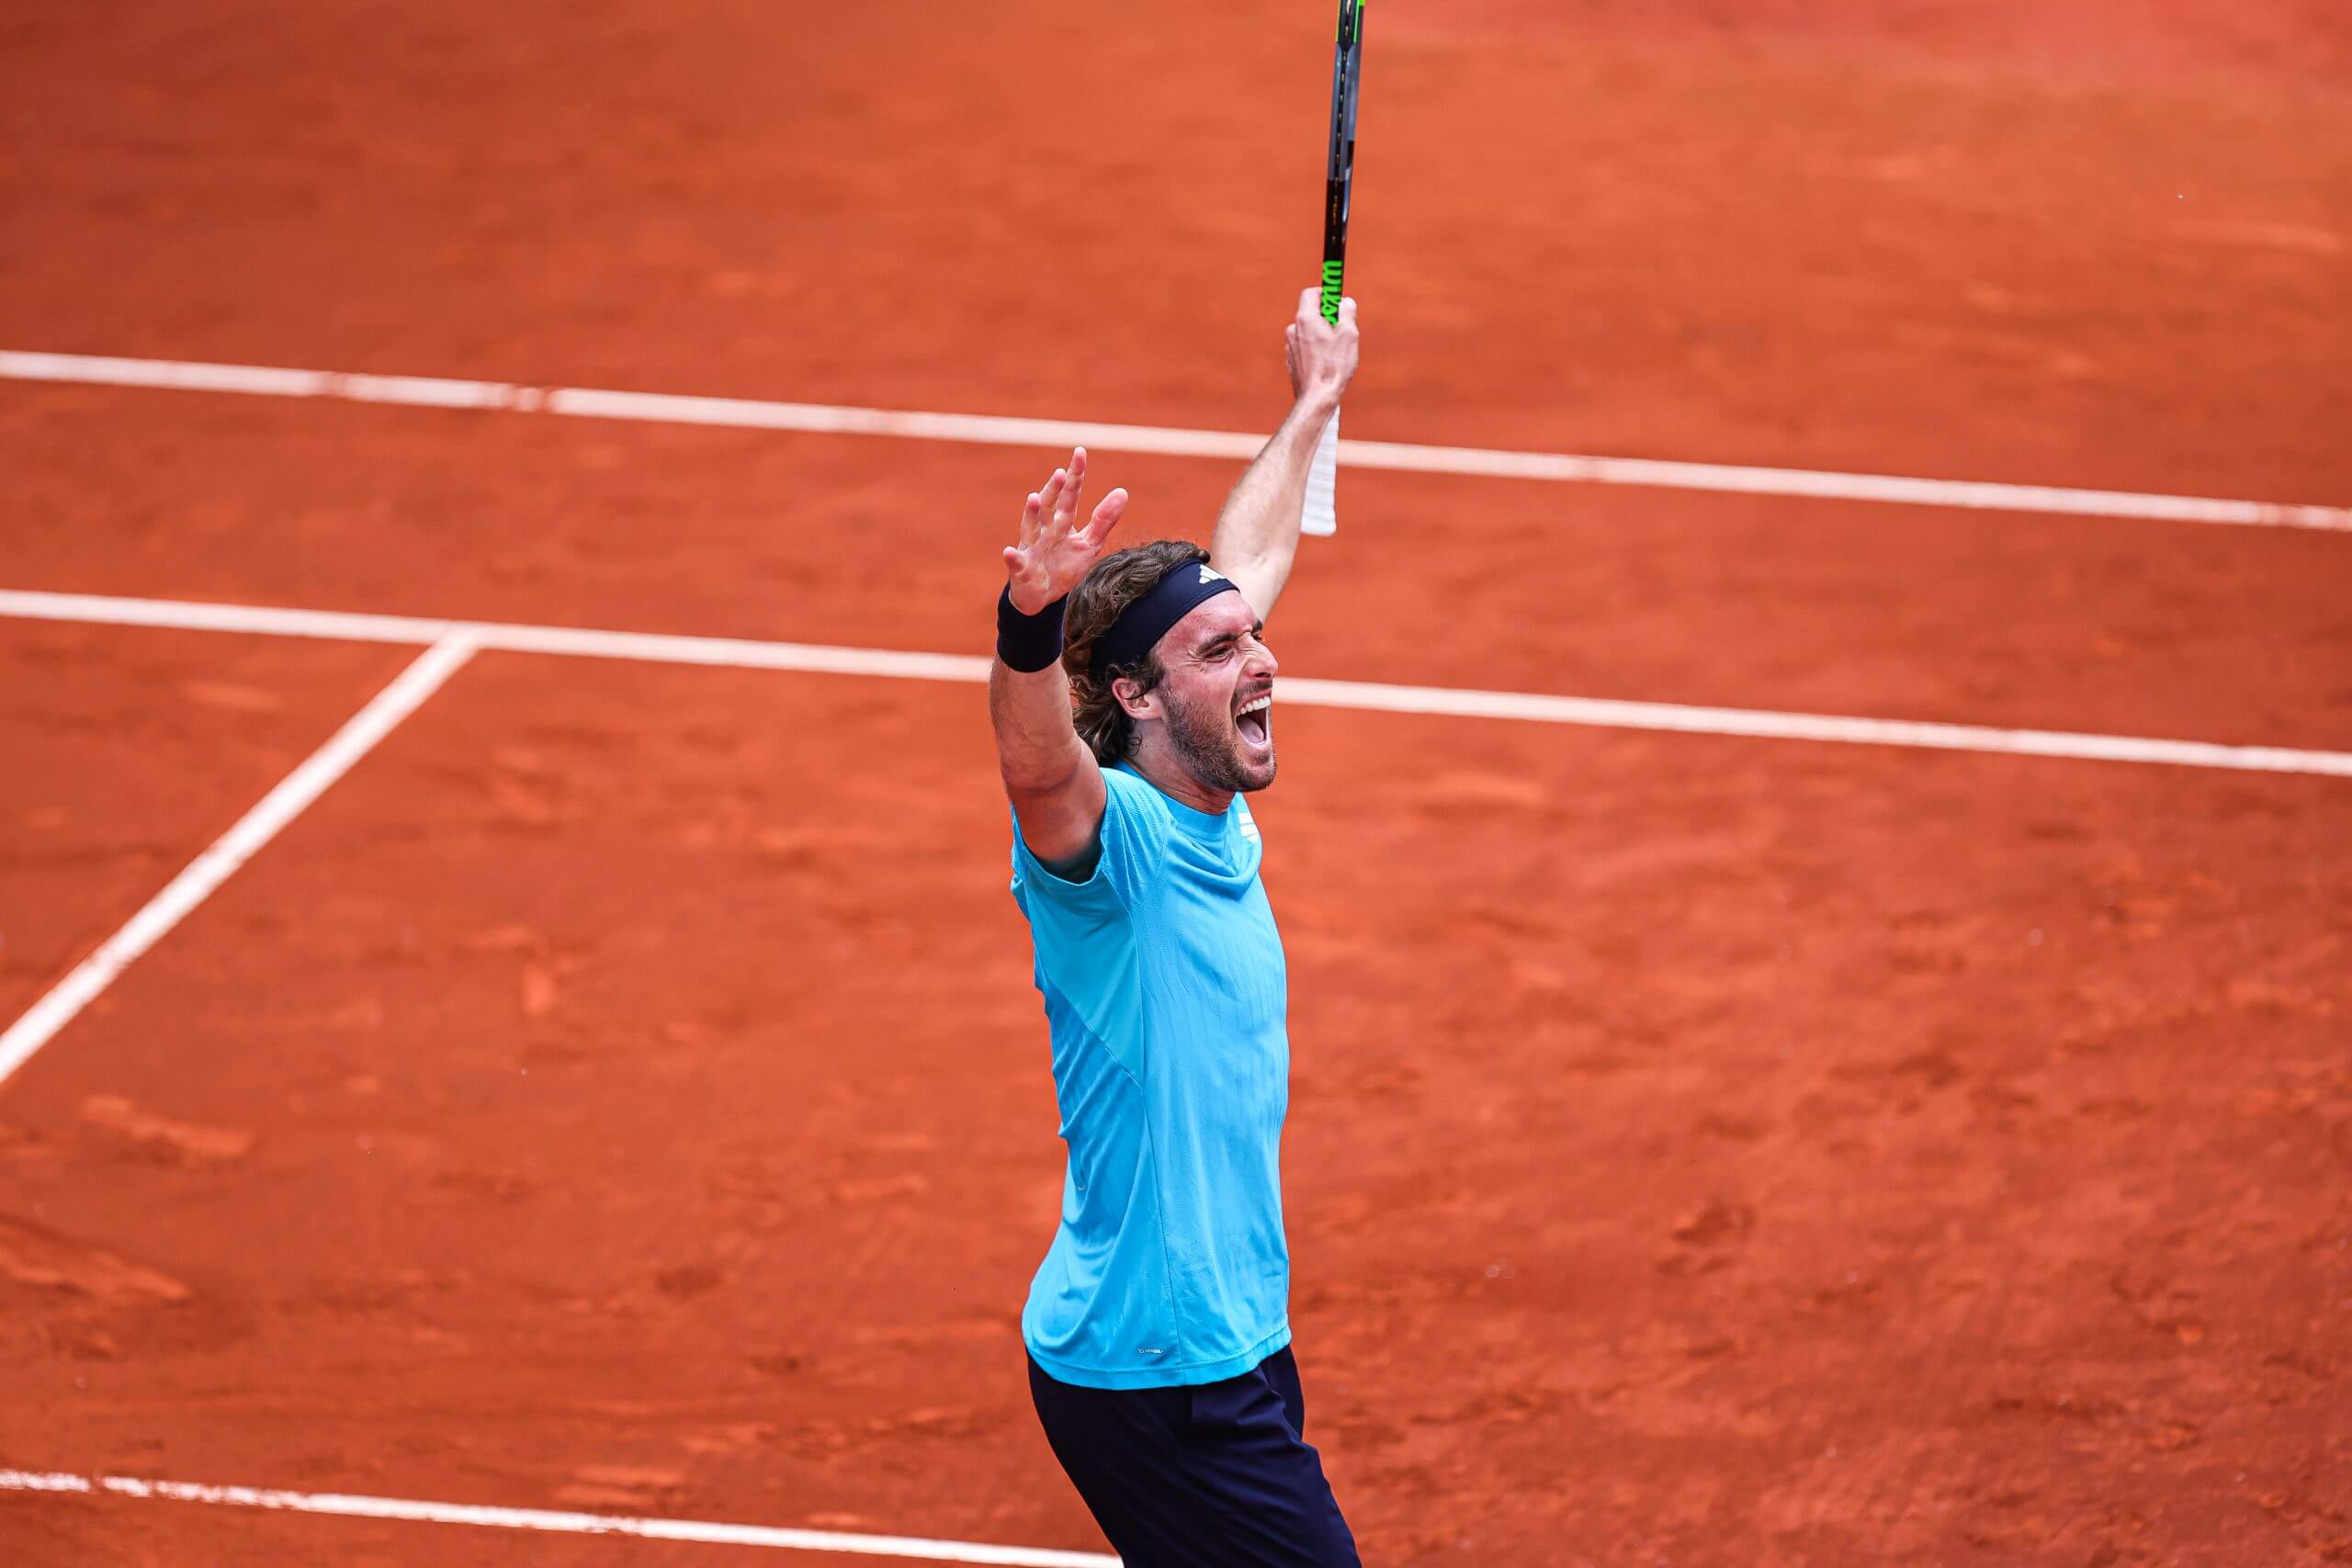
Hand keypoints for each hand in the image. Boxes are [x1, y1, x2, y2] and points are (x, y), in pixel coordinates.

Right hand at [1003, 446, 1127, 614]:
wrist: (1043, 597)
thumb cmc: (1064, 566)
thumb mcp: (1089, 544)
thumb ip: (1104, 519)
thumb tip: (1123, 491)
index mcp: (1061, 522)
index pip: (1070, 496)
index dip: (1075, 476)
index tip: (1080, 453)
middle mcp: (1044, 530)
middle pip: (1049, 506)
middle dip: (1054, 490)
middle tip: (1061, 473)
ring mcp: (1031, 548)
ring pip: (1030, 528)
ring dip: (1031, 514)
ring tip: (1034, 498)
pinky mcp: (1022, 570)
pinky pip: (1016, 563)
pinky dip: (1012, 558)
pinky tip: (1009, 552)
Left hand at [1285, 285, 1359, 411]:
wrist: (1317, 398)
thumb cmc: (1334, 367)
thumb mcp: (1349, 335)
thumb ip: (1347, 313)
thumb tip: (1346, 302)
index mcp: (1306, 319)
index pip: (1311, 293)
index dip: (1326, 292)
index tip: (1337, 297)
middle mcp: (1294, 329)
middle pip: (1310, 313)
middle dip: (1327, 316)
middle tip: (1342, 328)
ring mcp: (1290, 346)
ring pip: (1308, 332)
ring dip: (1321, 335)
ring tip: (1335, 351)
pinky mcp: (1291, 361)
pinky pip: (1305, 347)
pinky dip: (1315, 349)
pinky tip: (1326, 363)